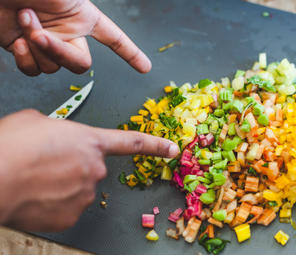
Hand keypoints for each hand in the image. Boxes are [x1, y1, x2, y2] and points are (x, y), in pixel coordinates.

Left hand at [0, 0, 150, 75]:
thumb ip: (78, 4)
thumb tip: (93, 22)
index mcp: (83, 17)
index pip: (115, 39)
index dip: (131, 53)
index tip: (144, 68)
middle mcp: (68, 33)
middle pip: (81, 64)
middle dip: (61, 53)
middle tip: (41, 36)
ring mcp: (47, 44)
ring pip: (55, 69)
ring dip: (38, 48)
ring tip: (24, 19)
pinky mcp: (25, 51)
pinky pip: (34, 71)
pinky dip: (26, 60)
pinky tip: (18, 42)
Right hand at [0, 109, 178, 230]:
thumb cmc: (11, 146)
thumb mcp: (36, 121)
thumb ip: (59, 129)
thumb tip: (56, 138)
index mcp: (90, 141)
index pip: (131, 142)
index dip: (156, 145)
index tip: (173, 150)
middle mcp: (94, 169)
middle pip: (91, 169)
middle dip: (73, 167)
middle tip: (44, 165)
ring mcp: (84, 194)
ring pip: (77, 190)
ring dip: (61, 186)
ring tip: (35, 179)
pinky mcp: (71, 216)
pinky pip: (66, 209)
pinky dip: (53, 205)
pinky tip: (36, 196)